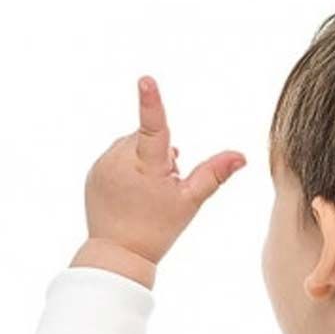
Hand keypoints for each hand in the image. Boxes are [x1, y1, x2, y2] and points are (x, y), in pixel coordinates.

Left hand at [82, 75, 245, 268]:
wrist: (118, 253)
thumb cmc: (158, 229)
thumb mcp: (190, 201)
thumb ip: (214, 174)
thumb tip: (240, 156)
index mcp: (148, 165)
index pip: (153, 126)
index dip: (151, 101)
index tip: (145, 80)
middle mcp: (120, 159)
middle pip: (145, 137)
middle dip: (158, 154)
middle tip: (163, 187)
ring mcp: (103, 165)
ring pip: (129, 146)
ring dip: (141, 161)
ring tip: (145, 193)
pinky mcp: (93, 173)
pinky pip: (114, 158)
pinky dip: (125, 169)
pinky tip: (131, 195)